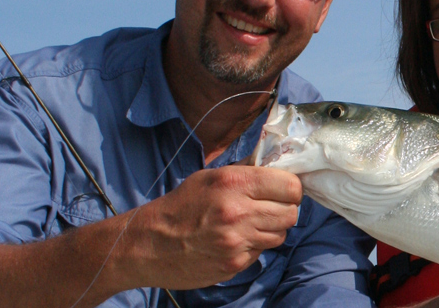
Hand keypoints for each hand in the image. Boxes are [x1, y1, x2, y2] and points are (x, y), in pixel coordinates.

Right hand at [121, 165, 302, 288]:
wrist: (148, 244)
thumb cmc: (181, 205)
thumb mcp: (211, 177)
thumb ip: (246, 174)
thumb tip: (279, 172)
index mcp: (235, 183)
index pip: (290, 186)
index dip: (291, 188)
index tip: (284, 190)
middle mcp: (239, 212)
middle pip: (291, 213)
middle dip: (285, 209)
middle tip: (270, 207)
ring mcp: (237, 242)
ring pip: (280, 234)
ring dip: (271, 229)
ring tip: (250, 223)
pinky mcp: (234, 264)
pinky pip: (261, 252)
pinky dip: (254, 246)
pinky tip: (235, 240)